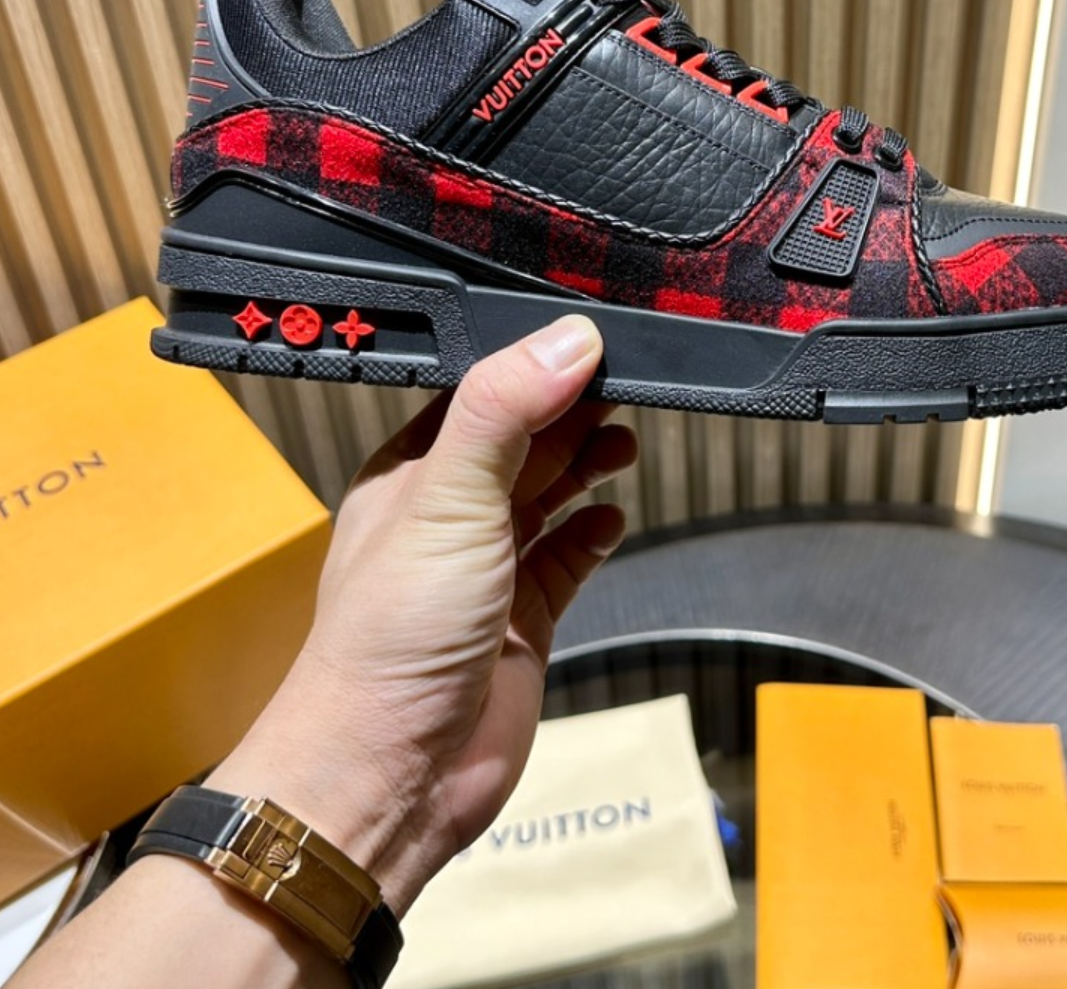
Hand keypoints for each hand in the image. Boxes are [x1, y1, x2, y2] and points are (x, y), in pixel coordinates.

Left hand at [208, 315, 636, 912]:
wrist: (392, 770)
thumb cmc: (396, 632)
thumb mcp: (450, 498)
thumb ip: (505, 411)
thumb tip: (570, 338)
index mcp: (413, 474)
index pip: (481, 396)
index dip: (536, 365)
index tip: (598, 339)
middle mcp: (449, 516)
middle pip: (523, 442)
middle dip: (572, 410)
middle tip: (632, 384)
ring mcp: (486, 571)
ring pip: (546, 498)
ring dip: (585, 465)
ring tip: (627, 442)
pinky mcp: (522, 623)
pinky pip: (565, 564)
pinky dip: (591, 537)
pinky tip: (612, 521)